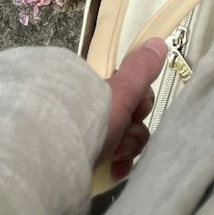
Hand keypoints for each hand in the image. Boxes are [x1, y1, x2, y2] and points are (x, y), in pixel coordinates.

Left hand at [99, 38, 168, 183]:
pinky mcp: (85, 163)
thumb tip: (158, 42)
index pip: (132, 91)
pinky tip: (113, 172)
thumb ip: (140, 68)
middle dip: (133, 130)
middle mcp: (93, 112)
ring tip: (114, 157)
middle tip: (122, 137)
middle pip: (131, 118)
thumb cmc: (89, 120)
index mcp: (97, 90)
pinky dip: (116, 167)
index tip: (138, 110)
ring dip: (126, 149)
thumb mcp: (120, 91)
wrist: (55, 158)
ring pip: (124, 141)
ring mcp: (89, 138)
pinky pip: (112, 163)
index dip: (141, 101)